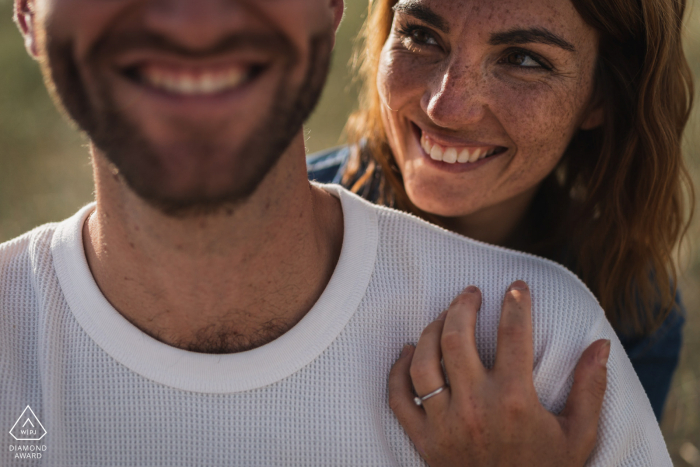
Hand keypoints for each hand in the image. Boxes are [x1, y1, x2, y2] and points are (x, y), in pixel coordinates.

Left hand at [388, 281, 609, 466]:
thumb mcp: (578, 436)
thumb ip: (589, 388)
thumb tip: (601, 345)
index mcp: (515, 401)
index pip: (514, 335)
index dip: (516, 304)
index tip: (517, 287)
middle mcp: (474, 407)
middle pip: (455, 337)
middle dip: (462, 305)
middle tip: (470, 292)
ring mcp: (444, 423)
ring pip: (423, 361)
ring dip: (429, 330)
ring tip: (443, 316)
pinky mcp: (423, 439)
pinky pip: (398, 396)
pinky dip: (398, 369)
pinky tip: (408, 350)